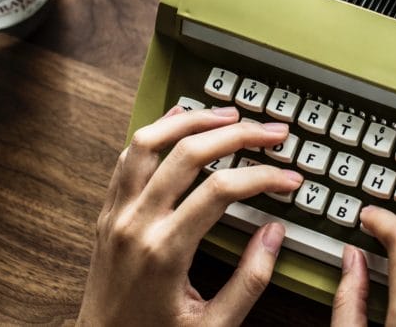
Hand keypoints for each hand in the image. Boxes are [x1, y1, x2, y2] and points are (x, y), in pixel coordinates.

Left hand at [78, 105, 303, 325]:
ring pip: (149, 142)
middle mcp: (136, 224)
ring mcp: (116, 214)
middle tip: (270, 132)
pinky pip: (127, 157)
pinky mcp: (107, 213)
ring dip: (192, 121)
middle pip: (189, 154)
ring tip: (228, 115)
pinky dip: (155, 132)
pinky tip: (180, 121)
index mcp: (165, 252)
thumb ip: (250, 281)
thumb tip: (274, 234)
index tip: (288, 178)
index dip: (262, 176)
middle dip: (238, 134)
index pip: (221, 190)